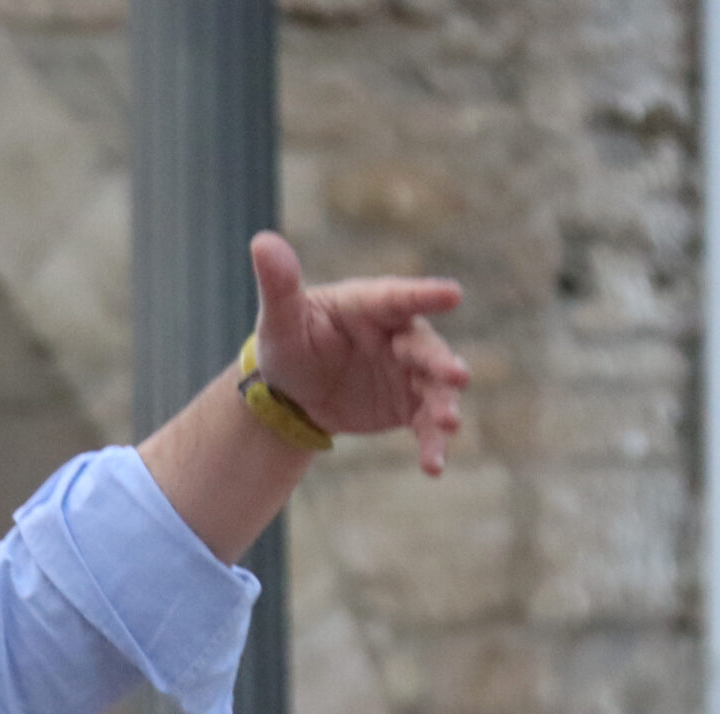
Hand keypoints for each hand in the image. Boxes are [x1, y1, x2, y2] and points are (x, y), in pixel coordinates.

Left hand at [250, 232, 468, 474]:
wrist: (293, 393)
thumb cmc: (287, 343)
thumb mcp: (279, 319)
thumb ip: (279, 285)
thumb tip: (262, 241)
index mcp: (369, 305)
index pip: (398, 297)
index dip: (424, 295)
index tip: (453, 294)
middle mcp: (397, 335)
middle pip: (424, 347)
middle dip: (440, 362)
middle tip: (457, 376)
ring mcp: (407, 371)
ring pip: (434, 387)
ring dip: (444, 405)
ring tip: (449, 425)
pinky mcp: (408, 406)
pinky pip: (426, 424)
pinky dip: (432, 443)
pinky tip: (433, 466)